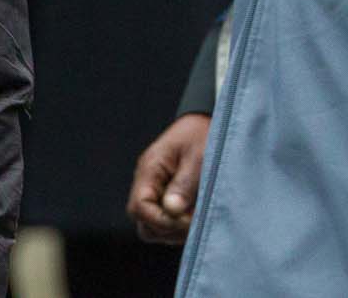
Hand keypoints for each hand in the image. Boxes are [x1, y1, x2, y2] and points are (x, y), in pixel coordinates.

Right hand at [128, 112, 209, 243]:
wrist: (207, 118)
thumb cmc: (203, 133)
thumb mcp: (199, 156)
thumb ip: (184, 183)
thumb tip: (172, 211)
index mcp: (149, 169)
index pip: (139, 207)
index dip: (161, 219)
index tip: (187, 219)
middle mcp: (147, 183)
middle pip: (143, 221)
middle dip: (168, 228)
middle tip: (195, 222)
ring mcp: (155, 191)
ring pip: (153, 226)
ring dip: (174, 229)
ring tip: (198, 220)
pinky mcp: (166, 196)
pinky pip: (165, 220)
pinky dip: (178, 225)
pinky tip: (197, 218)